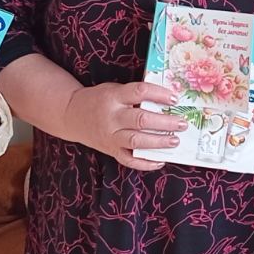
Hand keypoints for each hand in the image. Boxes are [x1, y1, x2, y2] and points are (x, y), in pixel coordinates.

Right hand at [65, 81, 185, 170]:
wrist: (72, 115)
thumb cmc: (99, 99)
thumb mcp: (114, 89)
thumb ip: (135, 94)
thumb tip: (167, 100)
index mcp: (113, 97)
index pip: (139, 92)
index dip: (159, 94)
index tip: (174, 98)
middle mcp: (112, 117)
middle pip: (141, 120)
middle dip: (165, 122)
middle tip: (182, 123)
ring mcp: (111, 136)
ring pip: (136, 141)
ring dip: (158, 142)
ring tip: (175, 140)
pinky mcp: (110, 150)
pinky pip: (129, 160)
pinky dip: (145, 163)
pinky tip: (160, 161)